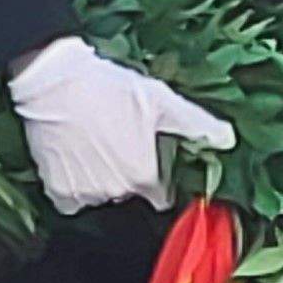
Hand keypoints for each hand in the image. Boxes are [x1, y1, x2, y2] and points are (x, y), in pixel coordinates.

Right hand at [9, 36, 236, 212]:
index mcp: (144, 176)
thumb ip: (197, 124)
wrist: (55, 83)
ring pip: (100, 194)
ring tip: (94, 142)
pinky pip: (71, 199)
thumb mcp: (161, 101)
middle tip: (117, 138)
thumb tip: (227, 139)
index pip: (160, 196)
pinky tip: (75, 156)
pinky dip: (73, 185)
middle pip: (128, 192)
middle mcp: (117, 191)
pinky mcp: (57, 190)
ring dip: (99, 177)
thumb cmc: (110, 89)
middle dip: (127, 172)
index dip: (157, 176)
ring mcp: (85, 194)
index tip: (147, 156)